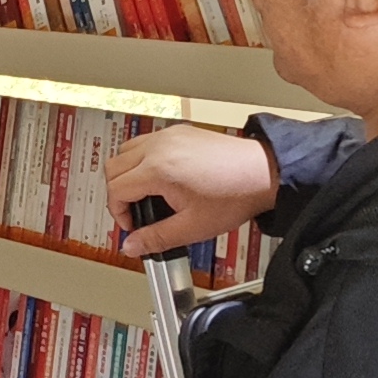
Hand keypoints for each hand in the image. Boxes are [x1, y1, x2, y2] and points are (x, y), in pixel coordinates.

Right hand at [104, 124, 279, 252]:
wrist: (263, 173)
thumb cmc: (234, 195)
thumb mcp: (192, 227)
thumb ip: (156, 238)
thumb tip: (132, 246)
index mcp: (157, 169)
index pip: (116, 189)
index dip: (118, 213)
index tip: (133, 226)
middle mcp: (158, 147)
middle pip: (114, 166)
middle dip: (118, 193)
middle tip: (135, 212)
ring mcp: (168, 136)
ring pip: (126, 150)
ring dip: (128, 173)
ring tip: (145, 194)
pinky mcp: (179, 131)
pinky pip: (146, 142)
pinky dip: (142, 159)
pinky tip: (160, 177)